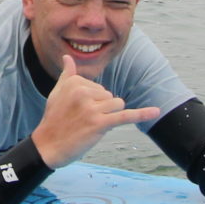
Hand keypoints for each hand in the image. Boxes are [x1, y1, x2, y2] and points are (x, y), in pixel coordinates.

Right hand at [29, 53, 162, 167]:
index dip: (93, 101)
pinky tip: (157, 111)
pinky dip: (142, 114)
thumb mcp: (57, 93)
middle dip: (101, 109)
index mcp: (75, 82)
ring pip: (117, 105)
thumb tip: (68, 57)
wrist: (47, 145)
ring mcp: (92, 108)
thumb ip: (67, 75)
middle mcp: (83, 91)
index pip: (100, 87)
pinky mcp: (99, 123)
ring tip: (89, 125)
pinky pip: (125, 116)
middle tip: (81, 120)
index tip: (76, 111)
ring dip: (109, 117)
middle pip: (110, 96)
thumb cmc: (54, 119)